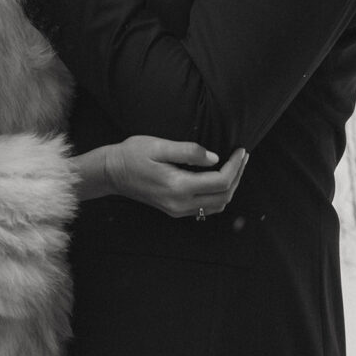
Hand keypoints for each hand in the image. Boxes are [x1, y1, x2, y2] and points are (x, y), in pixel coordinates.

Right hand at [104, 136, 248, 218]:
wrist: (112, 173)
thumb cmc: (133, 154)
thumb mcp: (159, 146)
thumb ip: (188, 151)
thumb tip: (214, 158)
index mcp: (178, 187)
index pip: (220, 182)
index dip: (235, 166)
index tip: (241, 150)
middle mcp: (180, 204)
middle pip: (223, 197)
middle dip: (237, 176)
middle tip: (243, 156)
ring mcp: (177, 210)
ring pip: (216, 205)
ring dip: (230, 187)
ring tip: (235, 166)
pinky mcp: (174, 210)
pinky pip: (205, 208)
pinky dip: (218, 194)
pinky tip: (219, 178)